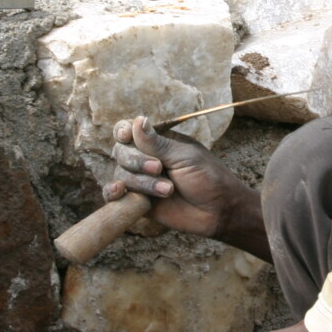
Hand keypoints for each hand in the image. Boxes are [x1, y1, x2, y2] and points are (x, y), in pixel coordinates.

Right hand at [106, 116, 264, 251]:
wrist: (219, 211)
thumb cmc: (208, 177)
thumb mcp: (185, 156)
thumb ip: (157, 143)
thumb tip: (136, 120)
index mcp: (159, 142)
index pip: (129, 131)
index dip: (123, 132)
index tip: (126, 136)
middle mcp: (146, 159)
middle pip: (121, 152)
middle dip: (136, 160)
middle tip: (159, 168)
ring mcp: (141, 181)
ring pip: (121, 174)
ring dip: (141, 182)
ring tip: (168, 190)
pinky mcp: (139, 202)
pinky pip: (116, 196)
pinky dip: (112, 192)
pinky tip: (118, 191)